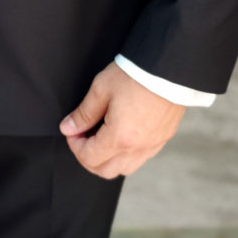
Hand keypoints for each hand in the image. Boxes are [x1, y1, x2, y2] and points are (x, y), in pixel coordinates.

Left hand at [58, 61, 185, 177]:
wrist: (169, 67)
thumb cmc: (136, 75)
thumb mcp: (101, 90)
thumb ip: (83, 114)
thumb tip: (68, 128)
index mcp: (120, 138)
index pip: (89, 158)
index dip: (75, 146)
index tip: (73, 131)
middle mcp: (138, 148)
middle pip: (105, 171)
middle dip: (89, 158)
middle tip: (84, 138)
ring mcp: (153, 145)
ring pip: (125, 168)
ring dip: (109, 160)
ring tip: (103, 137)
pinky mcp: (164, 138)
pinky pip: (142, 158)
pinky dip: (127, 154)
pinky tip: (123, 135)